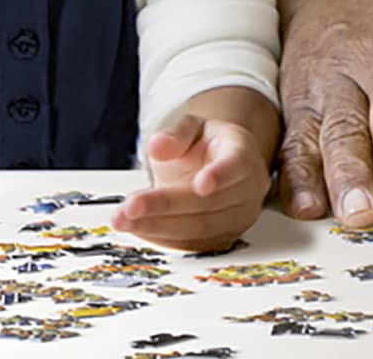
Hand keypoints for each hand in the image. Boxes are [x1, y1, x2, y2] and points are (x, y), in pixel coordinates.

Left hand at [113, 112, 271, 251]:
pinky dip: (163, 238)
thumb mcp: (191, 128)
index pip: (236, 165)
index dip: (219, 175)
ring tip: (124, 220)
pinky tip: (138, 228)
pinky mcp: (224, 238)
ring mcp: (239, 217)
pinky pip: (194, 244)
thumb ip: (175, 134)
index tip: (200, 185)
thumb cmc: (205, 146)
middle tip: (130, 206)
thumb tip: (157, 146)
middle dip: (166, 206)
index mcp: (242, 153)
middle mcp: (248, 189)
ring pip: (200, 228)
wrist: (216, 166)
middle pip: (210, 203)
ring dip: (158, 226)